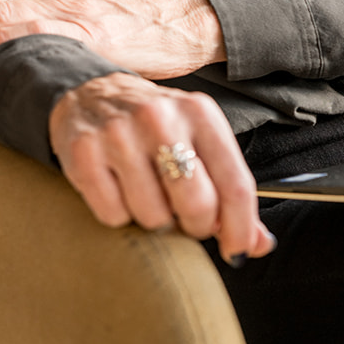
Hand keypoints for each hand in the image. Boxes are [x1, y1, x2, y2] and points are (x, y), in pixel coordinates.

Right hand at [49, 71, 276, 265]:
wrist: (92, 94)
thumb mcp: (199, 142)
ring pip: (153, 217)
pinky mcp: (84, 152)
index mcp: (199, 112)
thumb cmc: (156, 127)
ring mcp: (119, 133)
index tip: (237, 250)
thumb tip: (258, 243)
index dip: (240, 228)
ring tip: (147, 194)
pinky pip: (113, 215)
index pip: (235, 184)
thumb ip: (229, 191)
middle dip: (195, 226)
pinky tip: (118, 188)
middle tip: (185, 218)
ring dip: (154, 220)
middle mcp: (160, 117)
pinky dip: (119, 215)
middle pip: (197, 204)